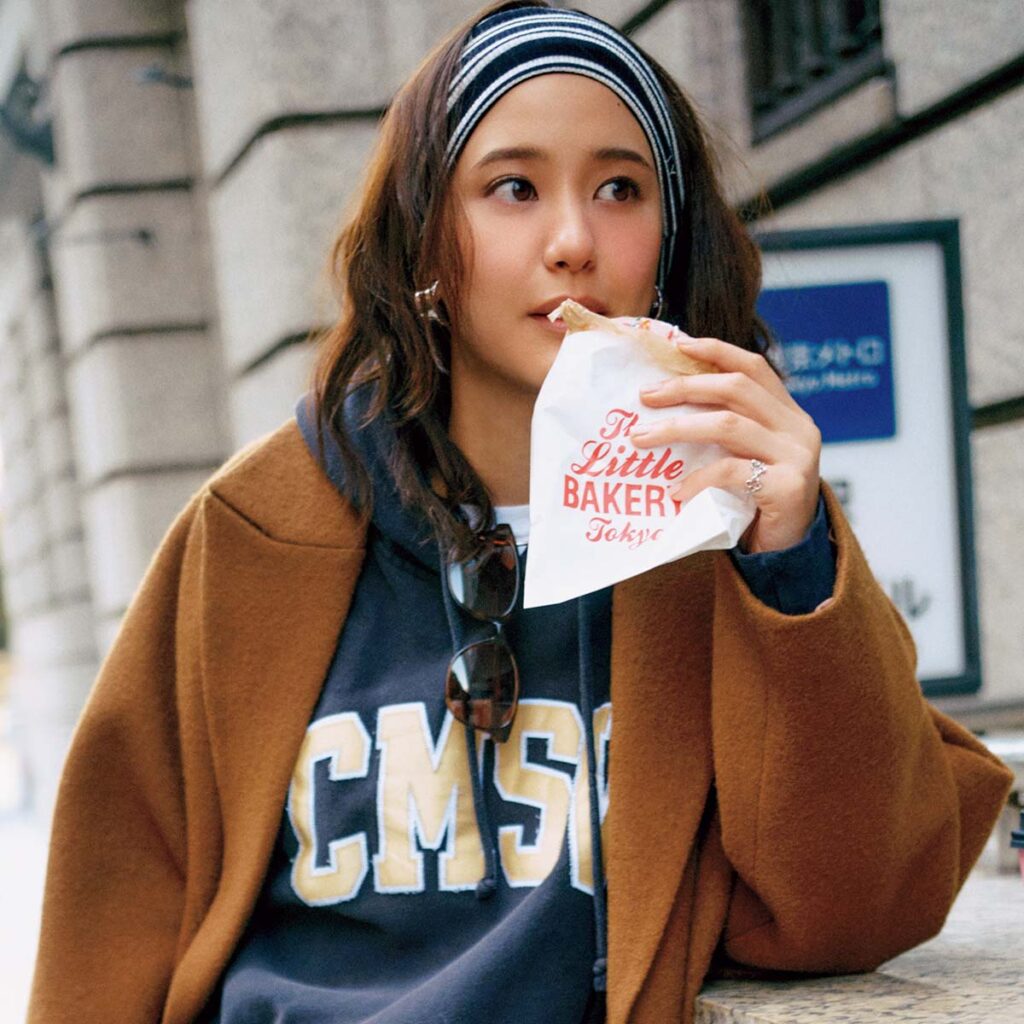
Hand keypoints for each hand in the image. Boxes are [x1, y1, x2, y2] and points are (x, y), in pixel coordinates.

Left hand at [631, 336, 821, 553]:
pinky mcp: (788, 486)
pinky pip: (731, 471)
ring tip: (642, 439)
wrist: (787, 554)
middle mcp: (798, 428)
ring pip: (728, 424)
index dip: (717, 351)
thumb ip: (724, 431)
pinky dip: (697, 479)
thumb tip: (663, 405)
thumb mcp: (743, 458)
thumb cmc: (756, 503)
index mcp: (788, 414)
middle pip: (735, 388)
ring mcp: (797, 455)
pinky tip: (675, 492)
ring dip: (678, 428)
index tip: (678, 345)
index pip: (754, 368)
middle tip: (644, 396)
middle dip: (685, 387)